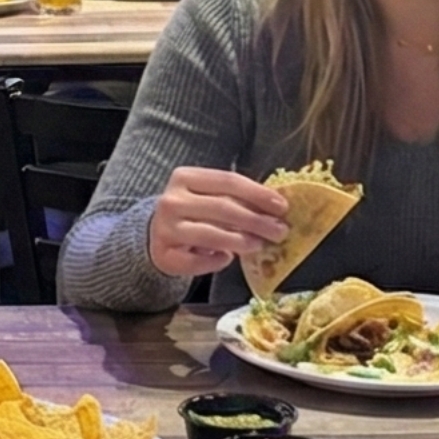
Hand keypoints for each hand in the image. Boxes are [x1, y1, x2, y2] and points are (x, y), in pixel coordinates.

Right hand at [146, 167, 290, 277]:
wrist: (156, 235)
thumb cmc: (192, 213)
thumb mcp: (210, 197)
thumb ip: (237, 199)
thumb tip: (277, 209)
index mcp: (185, 177)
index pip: (228, 181)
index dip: (258, 194)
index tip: (282, 207)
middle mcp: (171, 200)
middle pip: (222, 207)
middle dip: (256, 220)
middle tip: (280, 231)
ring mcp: (165, 228)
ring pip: (209, 234)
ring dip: (240, 240)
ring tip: (260, 245)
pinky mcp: (164, 254)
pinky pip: (196, 261)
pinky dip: (216, 260)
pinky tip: (227, 258)